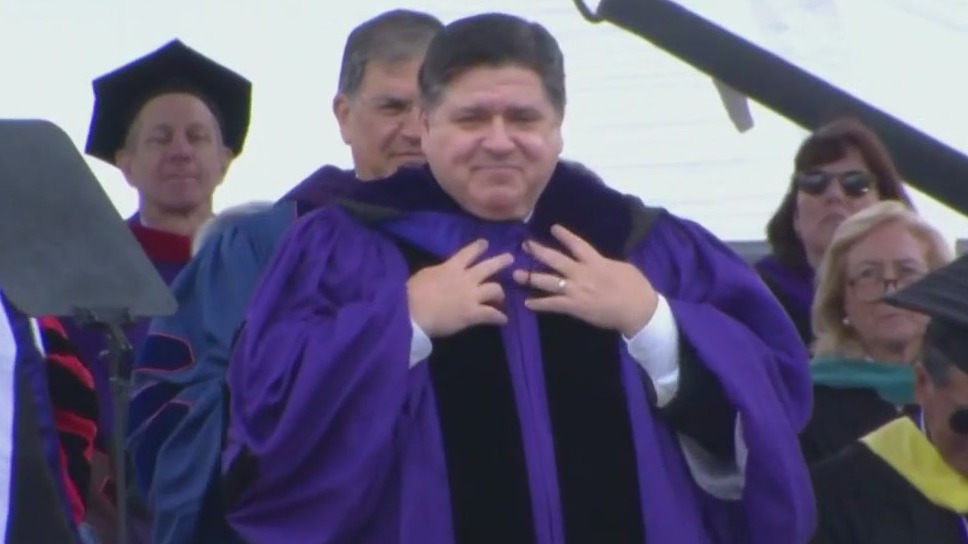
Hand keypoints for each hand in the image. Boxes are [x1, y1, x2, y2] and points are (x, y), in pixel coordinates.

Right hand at [407, 239, 512, 337]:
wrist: (412, 311)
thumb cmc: (412, 292)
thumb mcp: (425, 274)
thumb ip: (438, 272)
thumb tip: (441, 274)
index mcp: (451, 267)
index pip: (468, 253)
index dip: (478, 247)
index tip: (485, 243)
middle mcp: (466, 279)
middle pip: (488, 267)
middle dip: (500, 262)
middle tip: (510, 258)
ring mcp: (471, 296)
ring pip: (495, 289)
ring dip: (500, 293)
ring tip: (502, 296)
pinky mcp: (472, 314)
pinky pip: (491, 314)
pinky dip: (499, 317)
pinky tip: (503, 320)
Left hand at [513, 225, 657, 336]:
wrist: (639, 310)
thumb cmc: (636, 287)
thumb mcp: (622, 267)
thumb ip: (605, 262)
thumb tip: (596, 259)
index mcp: (596, 261)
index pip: (577, 244)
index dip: (564, 235)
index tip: (553, 228)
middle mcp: (583, 273)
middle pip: (556, 260)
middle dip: (539, 251)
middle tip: (524, 245)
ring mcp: (577, 290)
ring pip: (549, 281)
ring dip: (531, 277)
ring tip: (516, 274)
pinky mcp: (575, 307)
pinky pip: (553, 304)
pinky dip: (539, 304)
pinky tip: (527, 303)